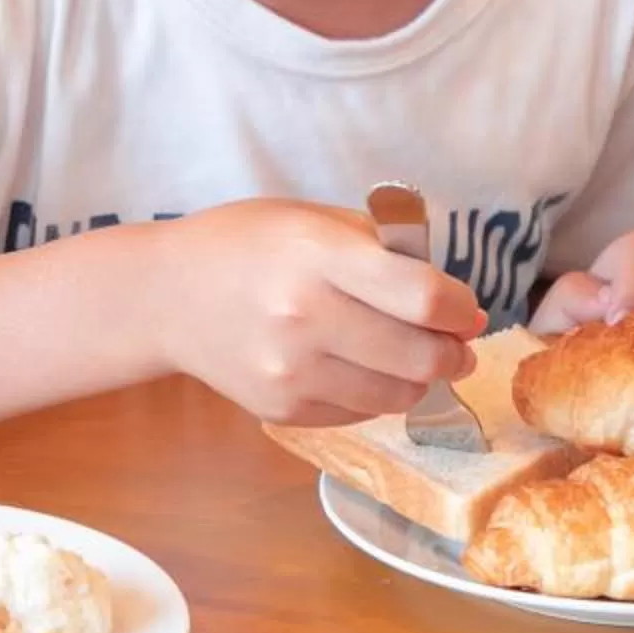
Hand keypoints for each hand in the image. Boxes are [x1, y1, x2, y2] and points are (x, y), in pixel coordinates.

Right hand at [142, 199, 483, 424]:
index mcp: (318, 256)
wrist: (167, 296)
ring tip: (413, 358)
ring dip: (420, 378)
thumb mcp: (312, 219)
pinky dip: (375, 395)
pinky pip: (360, 413)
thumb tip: (455, 305)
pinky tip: (361, 369)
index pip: (423, 298)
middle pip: (420, 355)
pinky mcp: (281, 409)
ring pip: (398, 394)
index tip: (466, 310)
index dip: (461, 309)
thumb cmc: (246, 246)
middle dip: (455, 352)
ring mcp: (290, 371)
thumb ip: (383, 251)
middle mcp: (304, 317)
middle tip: (457, 344)